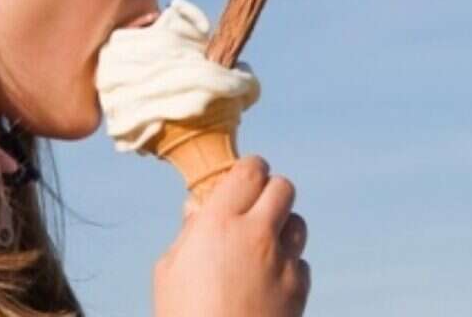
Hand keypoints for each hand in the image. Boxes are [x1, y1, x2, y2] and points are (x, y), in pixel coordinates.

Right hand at [153, 156, 309, 315]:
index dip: (249, 169)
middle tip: (254, 205)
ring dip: (284, 225)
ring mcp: (283, 263)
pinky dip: (289, 263)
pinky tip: (269, 277)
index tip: (243, 177)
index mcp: (218, 222)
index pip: (250, 171)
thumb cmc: (182, 316)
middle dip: (270, 191)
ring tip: (263, 241)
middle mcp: (256, 235)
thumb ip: (188, 234)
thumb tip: (197, 210)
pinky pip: (302, 262)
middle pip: (283, 188)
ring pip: (299, 223)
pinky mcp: (300, 290)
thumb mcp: (169, 270)